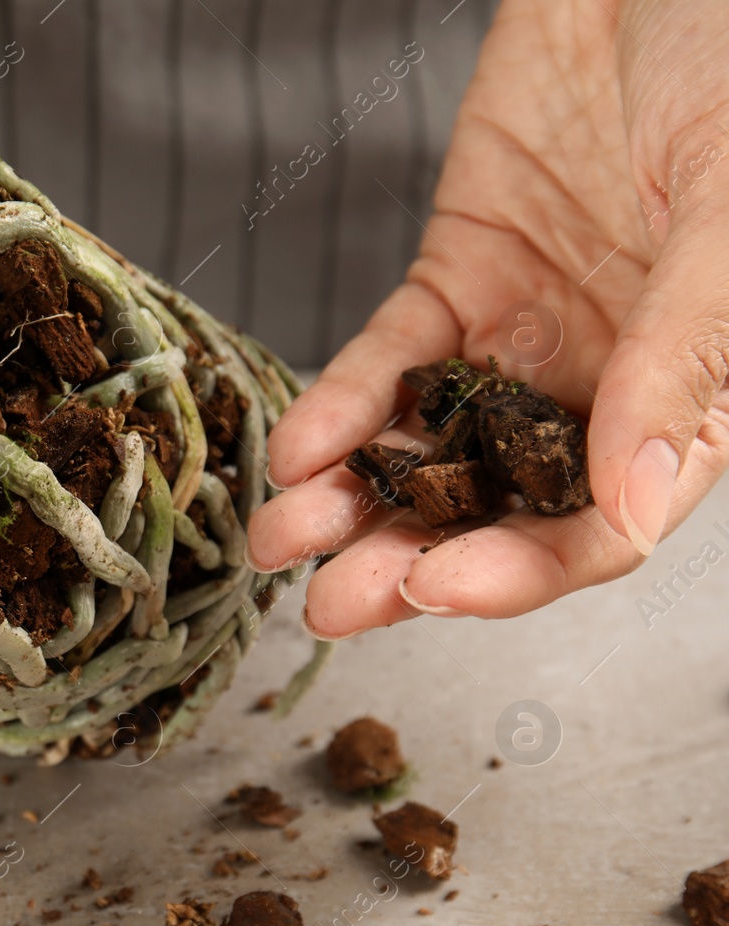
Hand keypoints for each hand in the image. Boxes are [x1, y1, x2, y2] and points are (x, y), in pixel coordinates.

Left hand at [246, 0, 728, 637]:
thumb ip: (685, 355)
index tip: (437, 590)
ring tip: (280, 541)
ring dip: (356, 500)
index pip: (609, 523)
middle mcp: (609, 384)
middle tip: (330, 604)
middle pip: (503, 507)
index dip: (524, 571)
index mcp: (692, 393)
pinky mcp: (460, 278)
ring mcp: (529, 335)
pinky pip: (394, 359)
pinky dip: (343, 405)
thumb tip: (638, 505)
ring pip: (435, 447)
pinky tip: (299, 447)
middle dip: (409, 562)